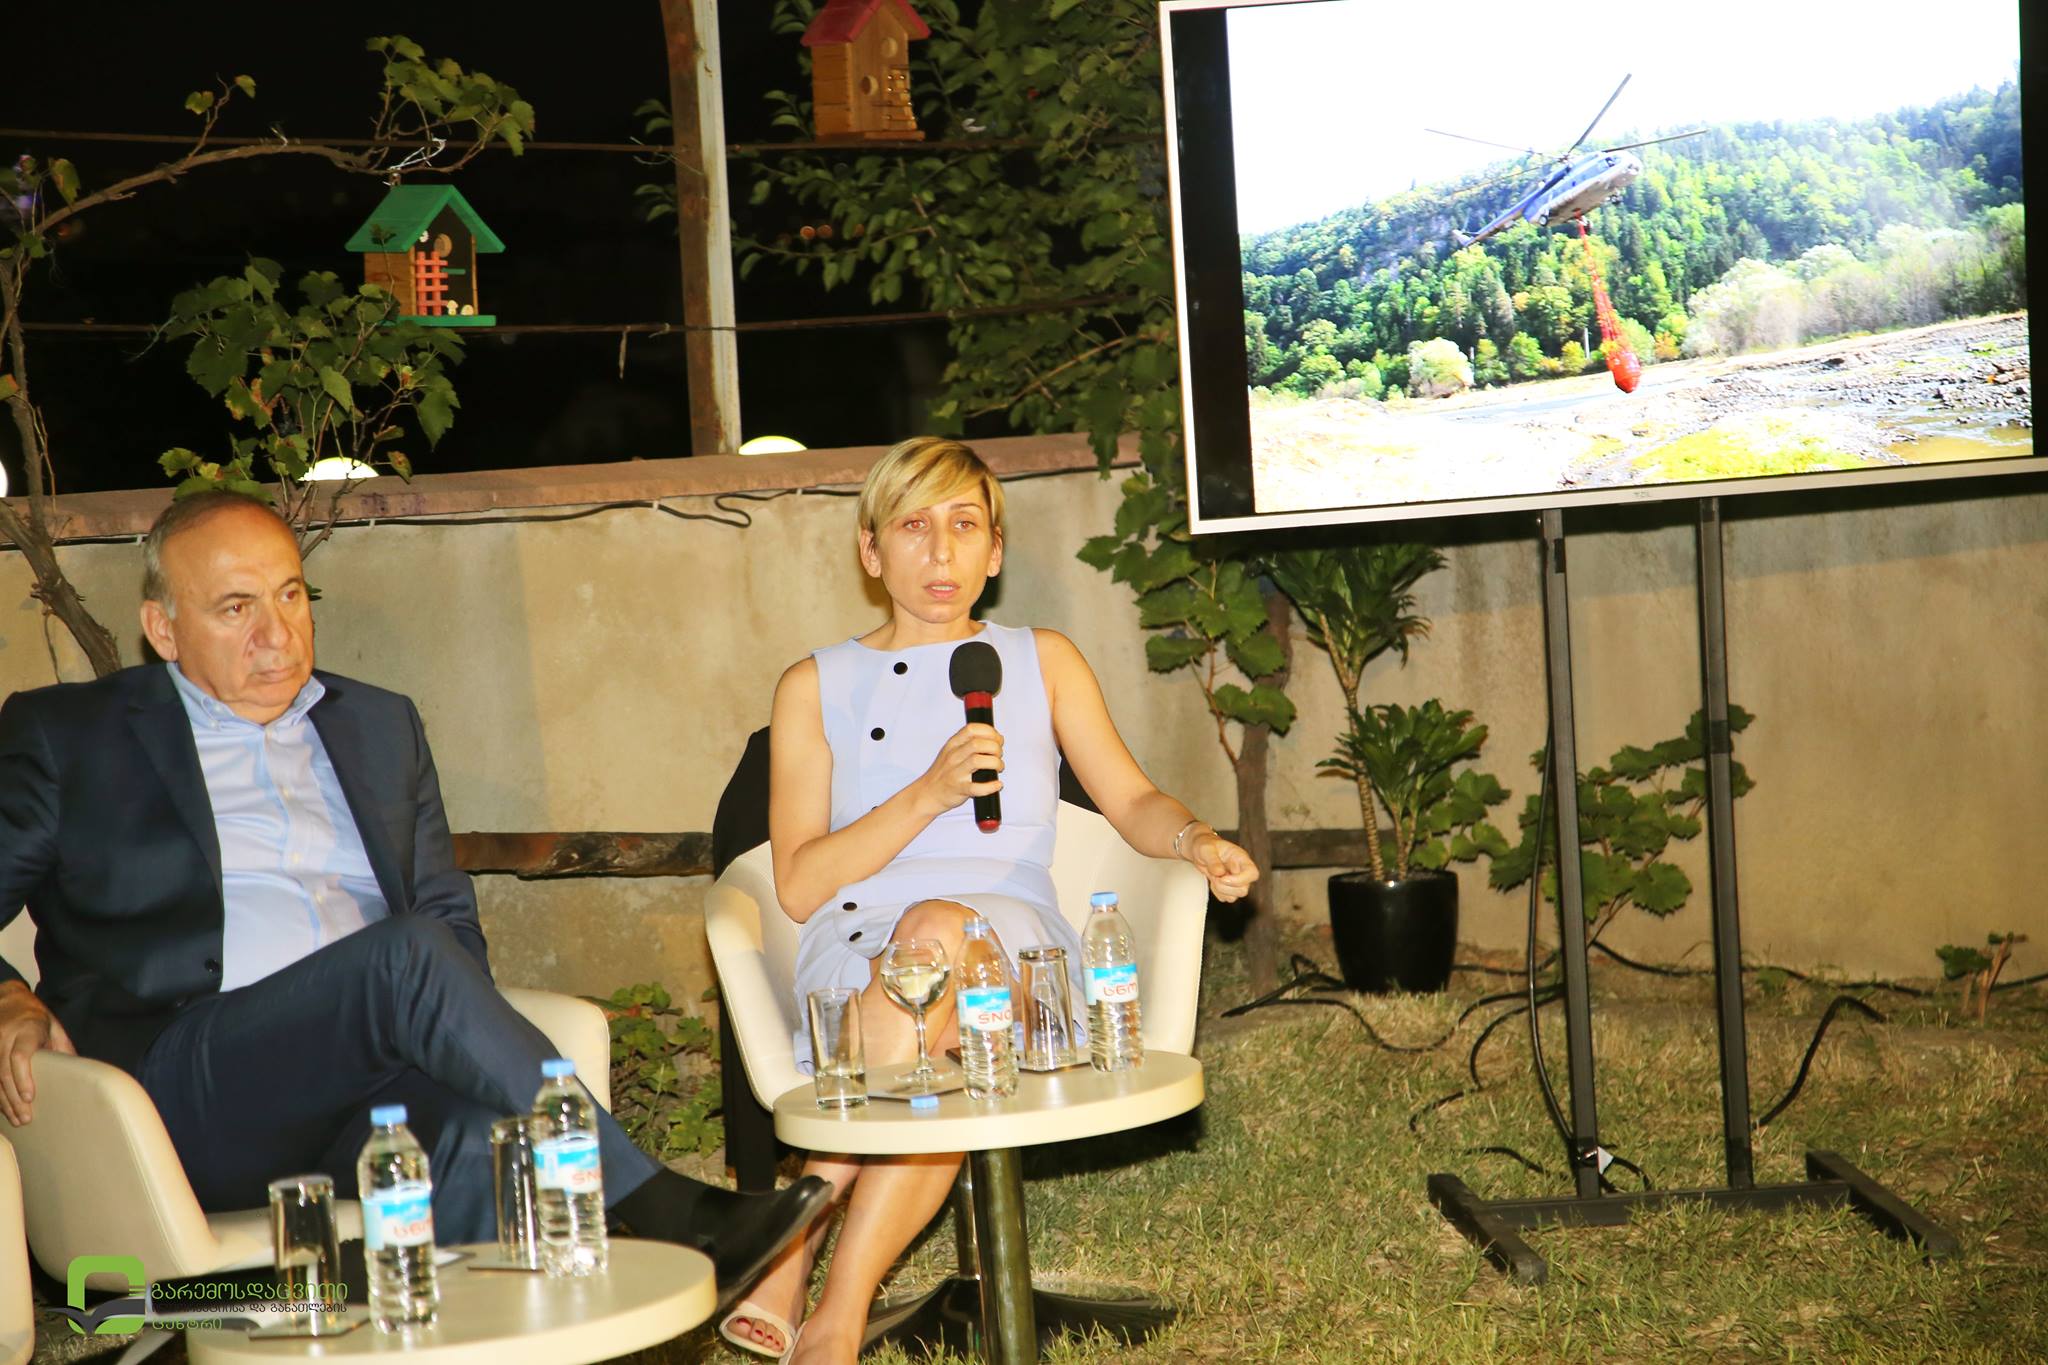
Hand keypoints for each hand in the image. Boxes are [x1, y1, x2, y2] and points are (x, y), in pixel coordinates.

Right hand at [0, 980, 74, 1126]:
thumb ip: (63, 1048)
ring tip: (16, 1119)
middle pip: (5, 1072)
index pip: (20, 1056)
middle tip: (25, 1118)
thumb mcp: (54, 1027)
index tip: (30, 1097)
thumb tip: (80, 1073)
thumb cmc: (35, 1016)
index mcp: (26, 1029)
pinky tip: (4, 1109)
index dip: (23, 1078)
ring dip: (4, 1101)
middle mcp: (4, 1037)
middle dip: (14, 1098)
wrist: (7, 1000)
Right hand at [917, 722, 1003, 816]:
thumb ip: (968, 743)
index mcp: (952, 745)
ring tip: (998, 767)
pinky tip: (997, 784)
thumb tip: (995, 738)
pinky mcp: (959, 789)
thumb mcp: (950, 752)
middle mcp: (953, 757)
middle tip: (998, 755)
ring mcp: (955, 773)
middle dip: (995, 748)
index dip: (989, 732)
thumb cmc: (943, 773)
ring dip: (995, 763)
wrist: (927, 794)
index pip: (972, 729)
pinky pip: (977, 787)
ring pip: (978, 761)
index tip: (997, 739)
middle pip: (978, 744)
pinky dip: (991, 786)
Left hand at [1187, 833, 1257, 902]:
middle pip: (1244, 889)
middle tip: (1215, 877)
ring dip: (1221, 890)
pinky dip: (1218, 893)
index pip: (1252, 873)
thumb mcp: (1206, 849)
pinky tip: (1213, 881)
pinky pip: (1227, 898)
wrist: (1199, 850)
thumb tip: (1219, 872)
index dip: (1239, 880)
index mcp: (1240, 858)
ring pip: (1236, 896)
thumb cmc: (1205, 845)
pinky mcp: (1229, 887)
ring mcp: (1236, 880)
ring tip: (1213, 878)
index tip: (1222, 878)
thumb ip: (1213, 860)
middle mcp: (1241, 870)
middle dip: (1226, 887)